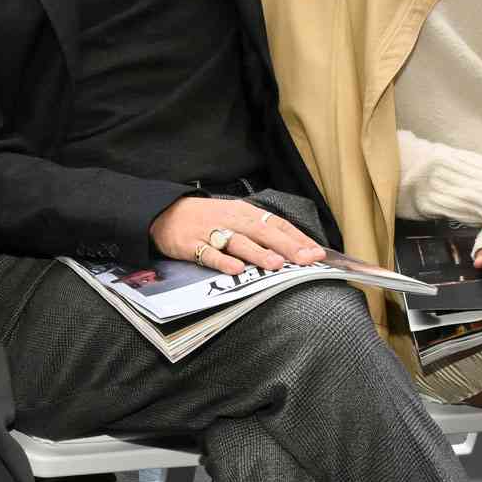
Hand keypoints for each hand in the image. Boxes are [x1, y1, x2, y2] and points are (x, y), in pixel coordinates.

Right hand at [148, 196, 327, 275]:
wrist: (163, 212)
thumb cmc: (205, 218)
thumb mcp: (233, 217)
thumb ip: (259, 231)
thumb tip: (293, 250)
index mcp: (244, 212)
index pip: (276, 223)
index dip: (297, 238)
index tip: (317, 253)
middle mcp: (230, 220)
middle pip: (262, 231)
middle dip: (286, 246)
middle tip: (306, 259)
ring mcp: (210, 231)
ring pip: (238, 242)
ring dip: (258, 253)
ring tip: (276, 264)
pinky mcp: (190, 244)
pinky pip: (208, 254)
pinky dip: (222, 261)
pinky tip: (235, 269)